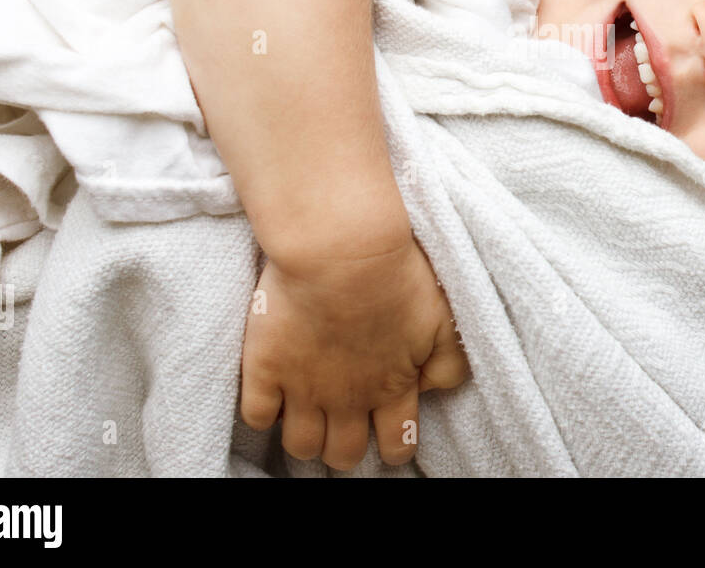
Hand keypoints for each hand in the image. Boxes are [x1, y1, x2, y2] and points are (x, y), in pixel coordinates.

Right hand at [238, 232, 467, 470]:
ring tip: (306, 410)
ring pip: (301, 446)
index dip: (393, 446)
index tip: (387, 433)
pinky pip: (256, 417)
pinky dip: (264, 412)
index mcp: (393, 388)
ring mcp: (304, 388)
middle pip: (343, 455)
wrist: (343, 249)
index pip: (396, 446)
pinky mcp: (265, 369)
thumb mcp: (444, 319)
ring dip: (305, 436)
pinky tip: (273, 391)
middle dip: (344, 447)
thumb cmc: (398, 275)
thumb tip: (432, 388)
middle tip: (342, 420)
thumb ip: (448, 363)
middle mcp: (348, 398)